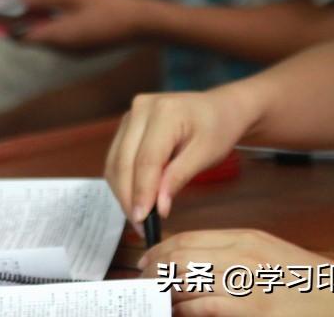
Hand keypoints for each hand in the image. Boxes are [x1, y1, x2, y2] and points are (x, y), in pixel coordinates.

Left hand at [19, 0, 149, 51]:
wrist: (144, 23)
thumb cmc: (109, 5)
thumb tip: (21, 0)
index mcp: (57, 37)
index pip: (22, 37)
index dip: (9, 26)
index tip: (1, 12)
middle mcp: (63, 50)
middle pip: (34, 38)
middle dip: (25, 21)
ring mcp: (75, 53)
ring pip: (49, 38)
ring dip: (41, 23)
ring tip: (37, 0)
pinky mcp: (85, 50)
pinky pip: (62, 39)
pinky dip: (56, 26)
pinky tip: (60, 9)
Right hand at [105, 88, 256, 223]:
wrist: (219, 107)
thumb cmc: (218, 129)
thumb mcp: (206, 154)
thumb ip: (179, 177)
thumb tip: (158, 207)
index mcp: (164, 112)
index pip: (146, 159)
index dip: (142, 192)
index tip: (143, 220)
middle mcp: (140, 109)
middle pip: (124, 161)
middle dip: (128, 196)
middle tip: (139, 226)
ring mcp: (129, 116)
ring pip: (115, 162)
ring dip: (122, 192)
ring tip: (138, 217)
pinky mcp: (126, 125)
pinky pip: (117, 158)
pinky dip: (122, 181)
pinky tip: (134, 198)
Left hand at [139, 229, 333, 315]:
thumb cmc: (309, 283)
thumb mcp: (269, 255)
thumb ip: (231, 254)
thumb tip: (191, 260)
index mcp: (246, 239)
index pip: (187, 238)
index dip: (158, 250)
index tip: (145, 260)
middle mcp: (244, 256)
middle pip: (179, 256)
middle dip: (153, 269)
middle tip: (142, 281)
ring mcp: (249, 283)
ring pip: (186, 280)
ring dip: (164, 291)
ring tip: (156, 299)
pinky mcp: (254, 310)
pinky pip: (204, 306)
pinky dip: (184, 310)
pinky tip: (178, 312)